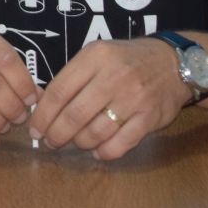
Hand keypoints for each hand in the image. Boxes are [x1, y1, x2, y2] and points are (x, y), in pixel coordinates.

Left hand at [29, 38, 189, 159]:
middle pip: (74, 114)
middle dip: (56, 134)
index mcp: (94, 58)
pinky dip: (104, 152)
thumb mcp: (96, 56)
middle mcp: (113, 77)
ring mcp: (133, 99)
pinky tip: (96, 151)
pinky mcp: (150, 118)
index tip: (35, 128)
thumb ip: (72, 77)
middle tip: (49, 142)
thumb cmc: (125, 60)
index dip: (43, 114)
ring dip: (79, 143)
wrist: (172, 63)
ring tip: (73, 143)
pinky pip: (121, 143)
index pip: (59, 91)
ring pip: (96, 131)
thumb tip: (42, 106)